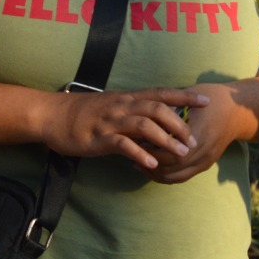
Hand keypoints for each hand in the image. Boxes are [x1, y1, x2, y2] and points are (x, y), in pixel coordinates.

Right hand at [39, 87, 207, 167]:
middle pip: (157, 109)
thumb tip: (156, 122)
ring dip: (165, 139)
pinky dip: (139, 153)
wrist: (52, 115)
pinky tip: (151, 165)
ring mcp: (110, 121)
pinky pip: (123, 144)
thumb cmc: (83, 113)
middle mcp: (122, 106)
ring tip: (180, 153)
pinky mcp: (98, 137)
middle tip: (194, 140)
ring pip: (144, 125)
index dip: (184, 95)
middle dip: (179, 123)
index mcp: (127, 98)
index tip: (205, 101)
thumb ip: (133, 113)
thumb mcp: (112, 107)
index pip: (161, 93)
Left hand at [139, 84, 241, 184]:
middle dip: (149, 161)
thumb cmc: (211, 98)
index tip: (136, 140)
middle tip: (132, 151)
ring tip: (138, 161)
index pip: (171, 152)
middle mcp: (203, 152)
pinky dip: (164, 175)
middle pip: (171, 167)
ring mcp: (205, 161)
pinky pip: (181, 177)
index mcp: (199, 134)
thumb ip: (169, 109)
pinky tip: (151, 166)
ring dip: (154, 172)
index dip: (152, 150)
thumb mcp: (190, 98)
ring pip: (174, 176)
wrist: (236, 111)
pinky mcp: (204, 165)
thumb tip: (143, 116)